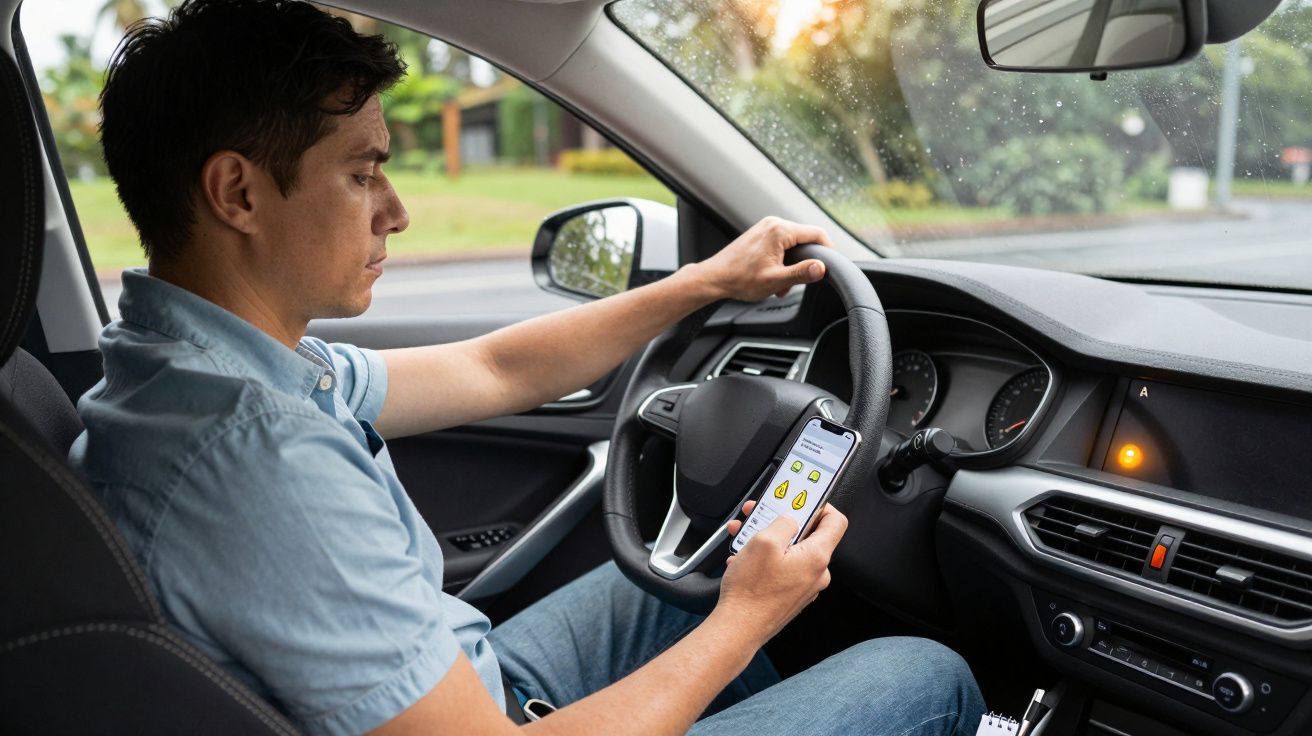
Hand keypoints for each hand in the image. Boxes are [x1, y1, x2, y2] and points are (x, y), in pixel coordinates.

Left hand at [693, 216, 831, 301]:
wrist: (715, 278)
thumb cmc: (740, 279)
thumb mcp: (775, 280)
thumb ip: (801, 273)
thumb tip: (821, 267)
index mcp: (779, 230)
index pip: (817, 234)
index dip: (828, 251)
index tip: (828, 266)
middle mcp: (773, 223)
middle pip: (805, 239)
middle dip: (804, 262)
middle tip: (793, 282)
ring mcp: (766, 227)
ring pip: (793, 244)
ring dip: (791, 264)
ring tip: (779, 283)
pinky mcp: (761, 234)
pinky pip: (781, 244)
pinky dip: (782, 260)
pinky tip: (772, 275)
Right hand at [712, 500, 848, 644]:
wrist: (738, 627)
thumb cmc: (751, 592)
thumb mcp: (764, 542)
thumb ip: (783, 522)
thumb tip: (789, 518)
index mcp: (817, 557)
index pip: (835, 521)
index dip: (821, 504)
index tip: (804, 498)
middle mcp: (816, 573)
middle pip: (808, 535)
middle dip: (782, 521)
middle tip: (763, 515)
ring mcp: (804, 586)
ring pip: (791, 551)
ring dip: (768, 539)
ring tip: (745, 537)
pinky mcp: (790, 594)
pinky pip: (783, 568)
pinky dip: (765, 558)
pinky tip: (744, 558)